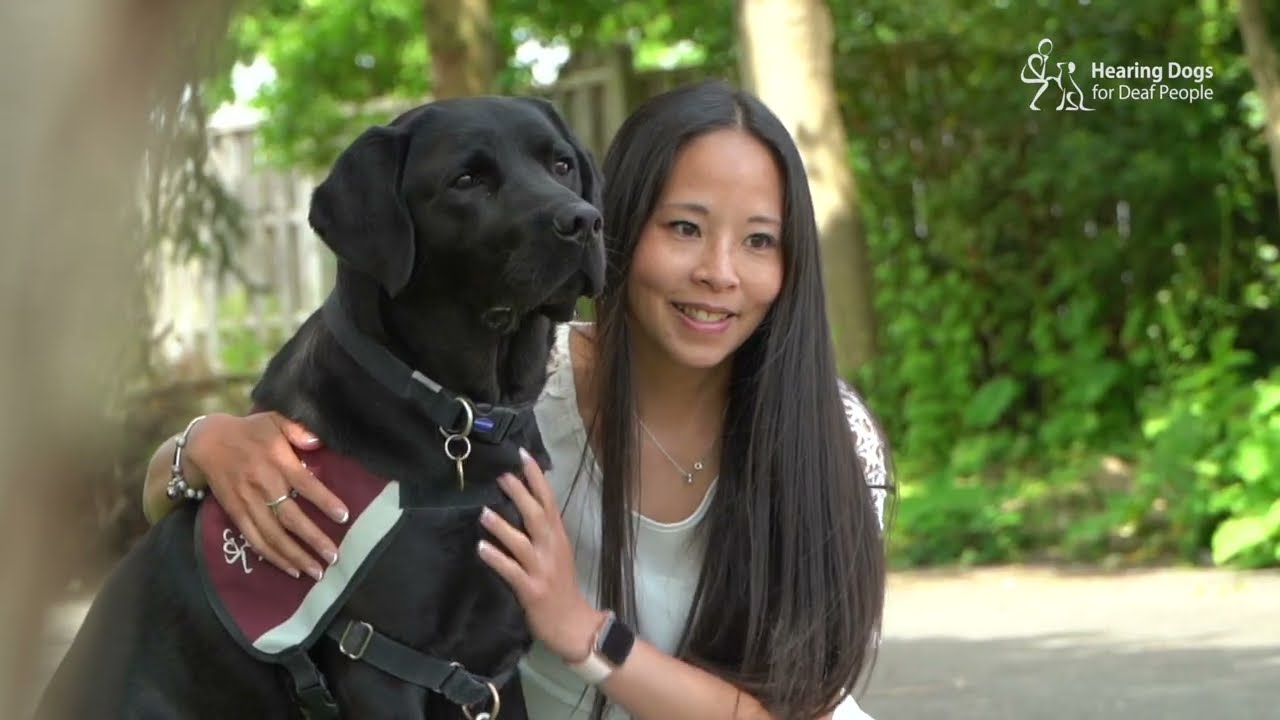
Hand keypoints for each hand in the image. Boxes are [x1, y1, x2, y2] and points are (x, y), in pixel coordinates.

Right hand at [186, 412, 347, 579]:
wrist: (207, 443)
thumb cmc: (251, 431)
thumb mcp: (274, 419)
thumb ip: (297, 427)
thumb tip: (317, 440)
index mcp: (276, 461)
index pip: (305, 484)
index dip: (324, 501)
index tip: (344, 516)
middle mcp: (262, 485)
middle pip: (290, 518)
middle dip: (313, 540)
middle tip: (334, 557)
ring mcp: (247, 502)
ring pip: (272, 536)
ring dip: (294, 556)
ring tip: (316, 571)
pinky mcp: (236, 514)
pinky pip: (254, 540)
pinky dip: (272, 557)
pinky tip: (290, 568)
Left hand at [476, 448, 604, 662]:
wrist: (574, 624)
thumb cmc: (562, 587)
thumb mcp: (557, 553)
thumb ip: (543, 531)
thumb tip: (524, 504)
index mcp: (558, 538)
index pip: (549, 501)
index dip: (536, 478)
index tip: (524, 455)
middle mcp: (552, 549)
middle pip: (537, 516)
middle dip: (521, 494)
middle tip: (502, 476)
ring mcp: (542, 569)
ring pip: (522, 542)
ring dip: (502, 526)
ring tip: (484, 512)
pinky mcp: (531, 589)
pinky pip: (511, 571)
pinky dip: (497, 558)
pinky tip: (481, 548)